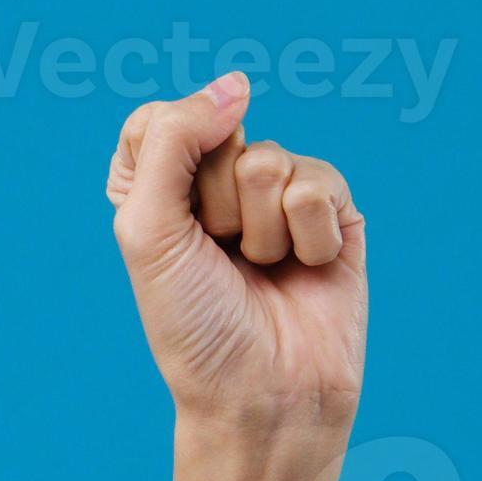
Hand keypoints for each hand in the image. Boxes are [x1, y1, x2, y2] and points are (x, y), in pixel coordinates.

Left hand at [105, 73, 367, 455]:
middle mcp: (218, 182)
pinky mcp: (333, 213)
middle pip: (220, 131)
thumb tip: (237, 84)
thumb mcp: (148, 229)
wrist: (264, 397)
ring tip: (262, 272)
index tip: (171, 219)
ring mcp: (278, 195)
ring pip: (271, 159)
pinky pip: (320, 184)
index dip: (168, 161)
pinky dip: (307, 238)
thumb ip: (171, 139)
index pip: (156, 117)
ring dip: (261, 229)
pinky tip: (305, 273)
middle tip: (220, 259)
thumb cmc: (194, 325)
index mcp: (157, 184)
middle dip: (217, 204)